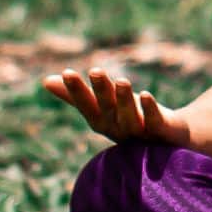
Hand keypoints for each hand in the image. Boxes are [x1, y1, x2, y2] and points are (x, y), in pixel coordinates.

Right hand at [42, 66, 192, 146]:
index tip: (66, 72)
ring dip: (125, 100)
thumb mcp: (102, 106)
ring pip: (130, 117)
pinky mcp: (161, 131)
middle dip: (101, 91)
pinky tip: (145, 94)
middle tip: (95, 70)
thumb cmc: (128, 120)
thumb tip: (45, 80)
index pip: (86, 104)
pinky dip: (150, 109)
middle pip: (108, 108)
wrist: (167, 140)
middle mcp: (117, 128)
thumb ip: (76, 96)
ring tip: (121, 80)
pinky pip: (155, 121)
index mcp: (101, 120)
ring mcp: (139, 132)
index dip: (76, 90)